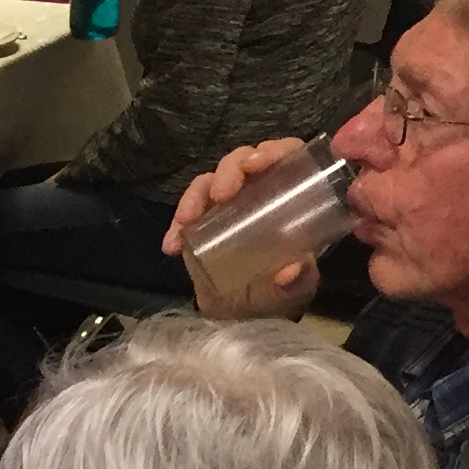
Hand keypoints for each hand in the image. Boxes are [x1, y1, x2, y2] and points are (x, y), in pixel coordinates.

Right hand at [162, 137, 321, 317]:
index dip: (274, 150)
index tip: (259, 163)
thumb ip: (298, 281)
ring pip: (211, 180)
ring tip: (188, 217)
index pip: (287, 158)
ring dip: (198, 193)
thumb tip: (292, 269)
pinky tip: (171, 245)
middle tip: (222, 193)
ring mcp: (225, 207)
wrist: (240, 318)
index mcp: (289, 198)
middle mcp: (256, 193)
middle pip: (244, 160)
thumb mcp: (296, 291)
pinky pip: (186, 212)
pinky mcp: (199, 223)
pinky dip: (176, 225)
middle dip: (231, 168)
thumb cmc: (276, 295)